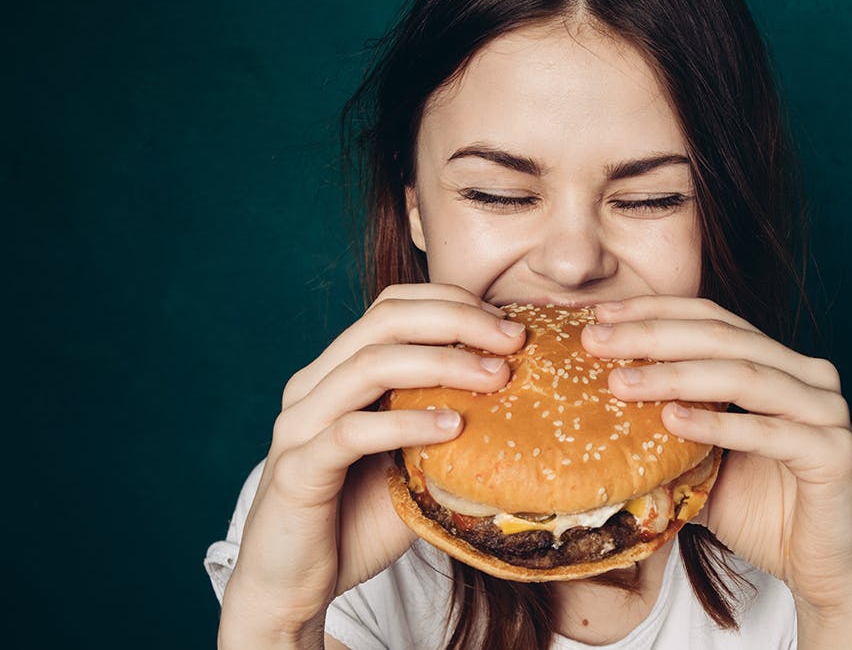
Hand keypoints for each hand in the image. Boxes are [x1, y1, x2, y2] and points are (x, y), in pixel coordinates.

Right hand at [219, 284, 525, 641]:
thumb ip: (444, 424)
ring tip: (496, 377)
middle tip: (514, 340)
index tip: (506, 323)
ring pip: (369, 365)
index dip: (451, 302)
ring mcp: (299, 425)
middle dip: (457, 320)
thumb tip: (519, 401)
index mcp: (336, 373)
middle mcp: (312, 387)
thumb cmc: (356, 522)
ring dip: (442, 363)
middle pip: (384, 321)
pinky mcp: (297, 470)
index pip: (391, 307)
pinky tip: (452, 427)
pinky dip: (406, 423)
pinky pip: (352, 432)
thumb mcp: (412, 462)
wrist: (292, 588)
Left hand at [582, 296, 851, 616]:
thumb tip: (594, 413)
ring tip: (620, 382)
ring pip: (743, 375)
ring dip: (675, 375)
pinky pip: (768, 432)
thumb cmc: (763, 512)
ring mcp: (825, 410)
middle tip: (595, 340)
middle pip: (722, 337)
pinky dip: (717, 424)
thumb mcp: (703, 464)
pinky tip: (671, 419)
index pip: (712, 319)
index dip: (654, 311)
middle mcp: (807, 375)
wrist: (823, 569)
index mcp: (778, 364)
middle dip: (653, 335)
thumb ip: (667, 433)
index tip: (599, 314)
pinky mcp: (834, 452)